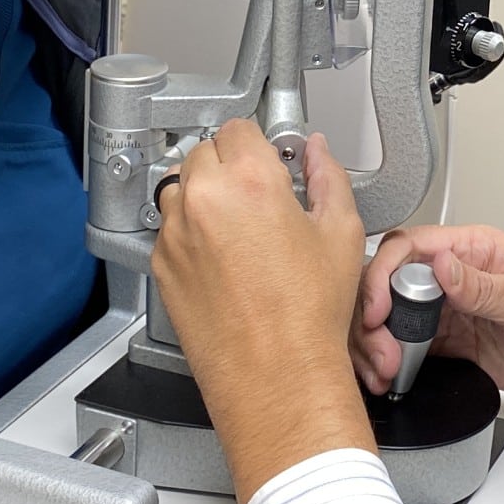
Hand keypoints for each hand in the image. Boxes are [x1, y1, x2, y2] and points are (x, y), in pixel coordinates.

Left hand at [151, 123, 374, 503]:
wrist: (274, 375)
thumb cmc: (307, 317)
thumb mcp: (340, 233)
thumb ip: (327, 176)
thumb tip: (316, 152)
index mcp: (250, 181)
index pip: (240, 127)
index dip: (259, 142)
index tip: (270, 158)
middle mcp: (204, 200)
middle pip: (205, 151)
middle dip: (231, 165)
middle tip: (259, 195)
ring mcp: (176, 233)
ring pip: (181, 186)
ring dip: (206, 194)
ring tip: (240, 226)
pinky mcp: (162, 264)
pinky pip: (170, 227)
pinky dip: (191, 231)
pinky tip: (224, 257)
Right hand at [354, 225, 503, 395]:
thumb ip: (487, 285)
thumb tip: (444, 265)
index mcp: (475, 251)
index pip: (411, 248)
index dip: (384, 275)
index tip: (378, 309)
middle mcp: (455, 278)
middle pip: (390, 283)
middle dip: (372, 316)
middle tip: (378, 351)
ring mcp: (448, 311)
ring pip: (391, 318)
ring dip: (376, 343)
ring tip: (382, 371)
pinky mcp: (448, 343)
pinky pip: (407, 348)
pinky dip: (390, 364)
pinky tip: (387, 378)